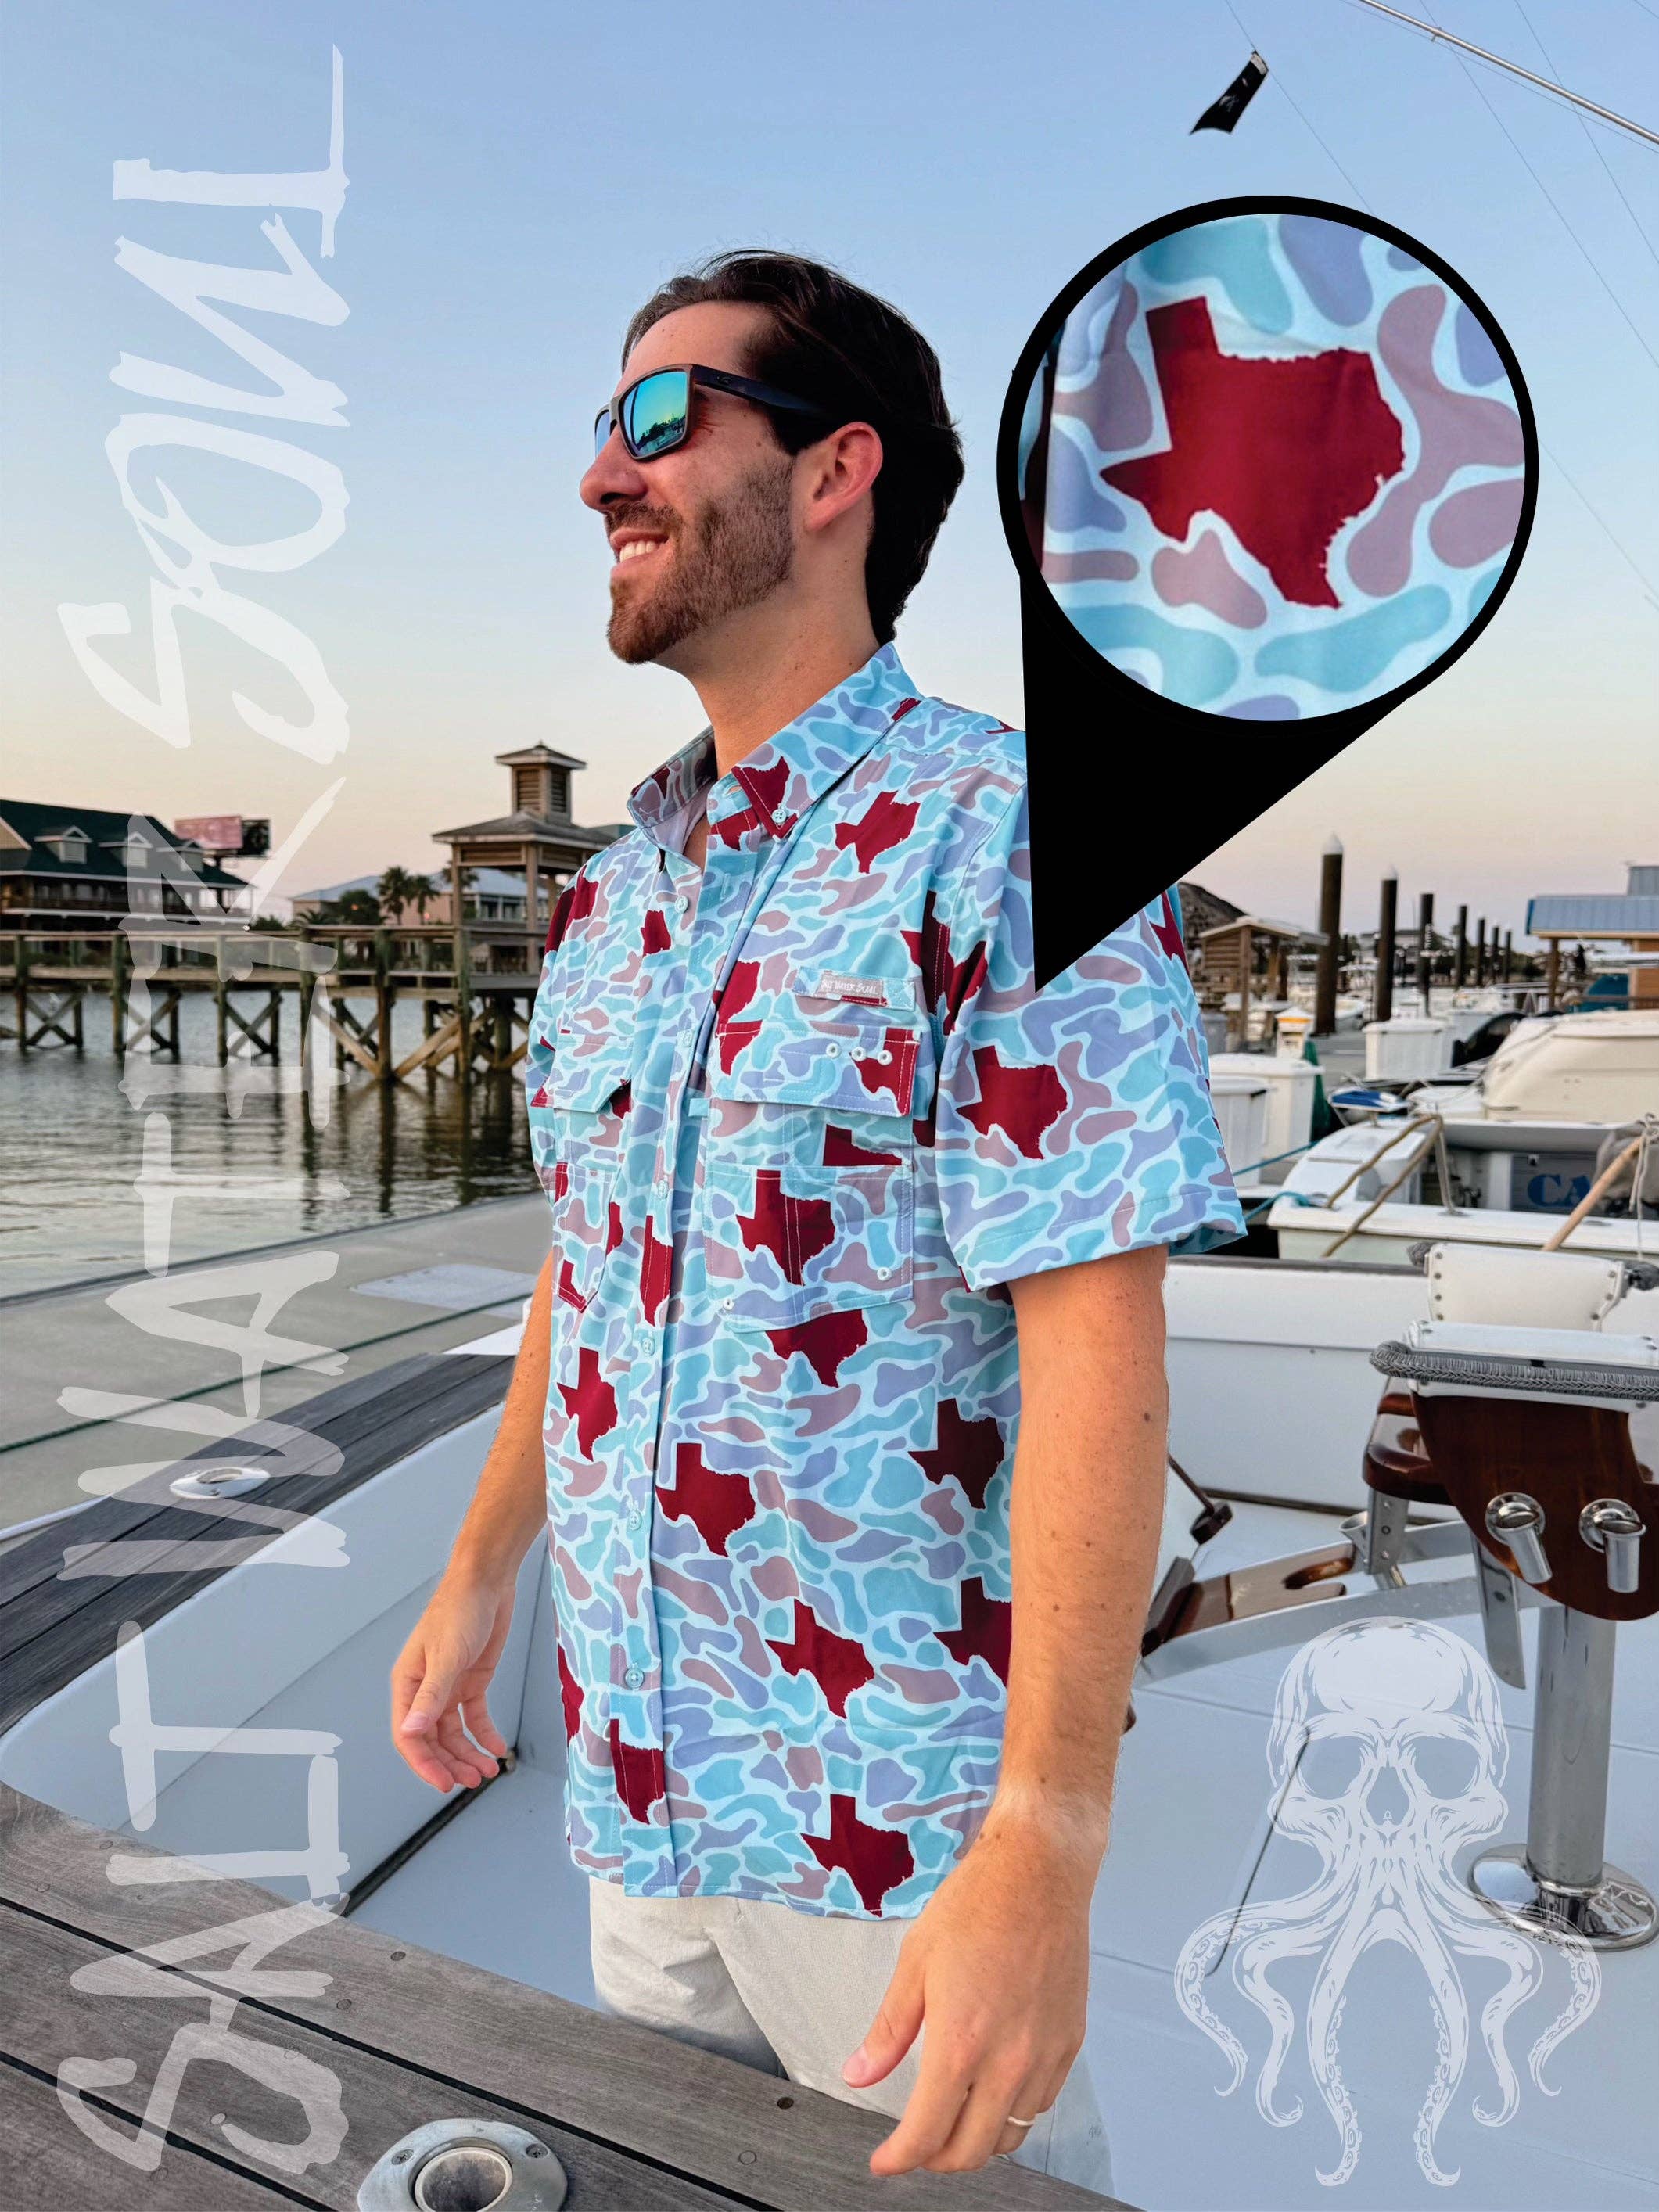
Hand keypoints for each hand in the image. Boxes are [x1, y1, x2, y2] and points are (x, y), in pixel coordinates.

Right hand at [390, 1575, 514, 1791]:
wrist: (487, 1582)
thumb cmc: (459, 1610)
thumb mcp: (446, 1656)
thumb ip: (431, 1696)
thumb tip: (411, 1732)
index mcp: (408, 1683)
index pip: (409, 1735)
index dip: (424, 1763)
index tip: (444, 1784)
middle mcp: (426, 1689)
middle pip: (432, 1740)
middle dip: (450, 1764)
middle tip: (472, 1781)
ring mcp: (450, 1686)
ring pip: (454, 1733)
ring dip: (468, 1754)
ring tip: (487, 1771)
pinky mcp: (472, 1680)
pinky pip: (475, 1716)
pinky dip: (485, 1734)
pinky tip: (497, 1747)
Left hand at [842, 1805, 1097, 2175]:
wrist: (1039, 1872)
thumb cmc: (977, 1905)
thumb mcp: (915, 1962)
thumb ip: (889, 2030)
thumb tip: (860, 2073)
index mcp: (960, 2043)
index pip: (926, 2133)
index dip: (899, 2158)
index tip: (885, 2162)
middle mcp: (1007, 2060)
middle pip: (971, 2150)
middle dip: (935, 2159)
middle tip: (915, 2146)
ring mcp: (1043, 2055)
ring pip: (1011, 2135)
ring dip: (977, 2141)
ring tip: (953, 2123)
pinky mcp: (1069, 2043)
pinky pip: (1041, 2104)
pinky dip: (1014, 2113)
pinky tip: (995, 2091)